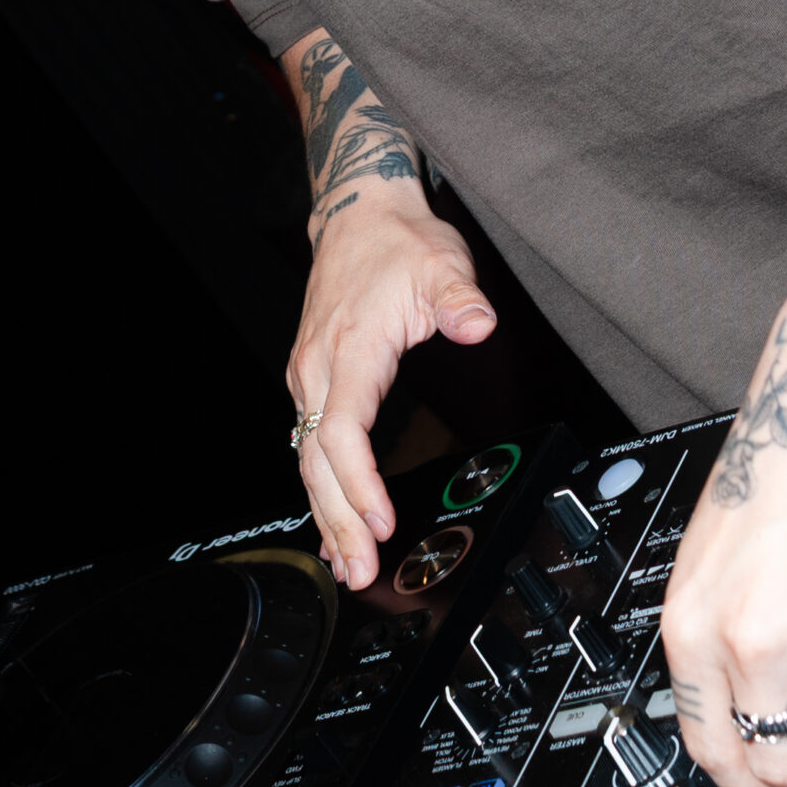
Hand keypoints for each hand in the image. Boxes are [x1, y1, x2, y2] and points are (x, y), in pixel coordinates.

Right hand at [288, 192, 495, 589]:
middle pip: (318, 460)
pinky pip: (311, 446)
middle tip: (360, 570)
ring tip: (347, 564)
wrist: (359, 216)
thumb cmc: (399, 242)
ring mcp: (311, 375)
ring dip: (327, 515)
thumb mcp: (440, 262)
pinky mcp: (315, 380)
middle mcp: (319, 368)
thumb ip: (459, 299)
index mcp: (349, 348)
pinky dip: (320, 490)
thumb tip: (478, 323)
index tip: (379, 518)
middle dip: (338, 520)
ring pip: (309, 459)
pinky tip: (330, 526)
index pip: (343, 429)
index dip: (358, 481)